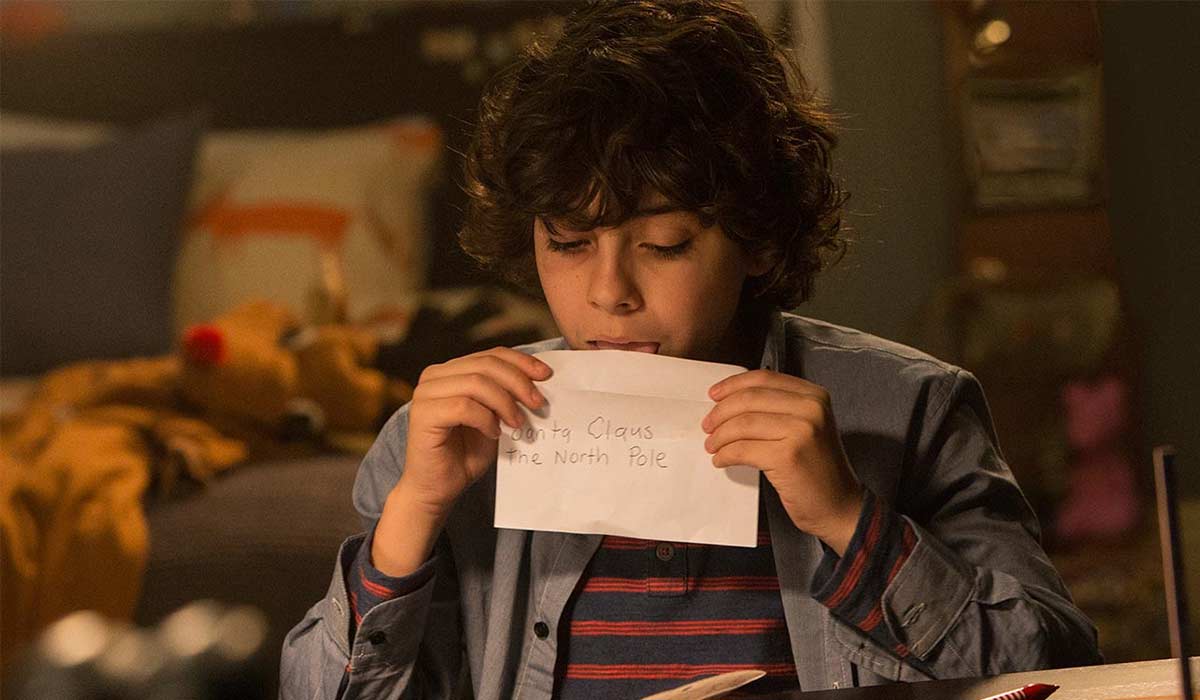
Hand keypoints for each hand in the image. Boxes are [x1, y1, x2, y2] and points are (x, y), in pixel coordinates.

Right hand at [373, 347, 549, 576]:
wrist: (437, 490)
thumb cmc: (465, 455)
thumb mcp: (494, 419)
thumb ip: (507, 397)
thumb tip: (539, 381)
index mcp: (451, 371)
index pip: (491, 355)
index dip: (521, 362)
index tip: (546, 376)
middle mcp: (434, 377)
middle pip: (485, 365)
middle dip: (518, 382)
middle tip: (538, 404)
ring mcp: (425, 394)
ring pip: (476, 383)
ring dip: (504, 402)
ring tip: (518, 423)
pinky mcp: (423, 414)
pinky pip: (464, 407)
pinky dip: (485, 419)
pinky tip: (494, 434)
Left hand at [703, 370, 863, 554]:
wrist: (839, 505)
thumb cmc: (817, 468)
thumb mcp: (807, 426)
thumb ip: (778, 408)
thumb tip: (731, 401)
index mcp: (814, 396)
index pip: (763, 379)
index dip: (733, 385)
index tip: (714, 394)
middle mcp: (810, 408)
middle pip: (749, 399)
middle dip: (721, 412)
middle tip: (708, 426)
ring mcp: (801, 431)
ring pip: (743, 424)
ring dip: (720, 436)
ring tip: (713, 446)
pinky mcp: (788, 456)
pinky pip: (743, 449)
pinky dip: (726, 454)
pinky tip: (722, 459)